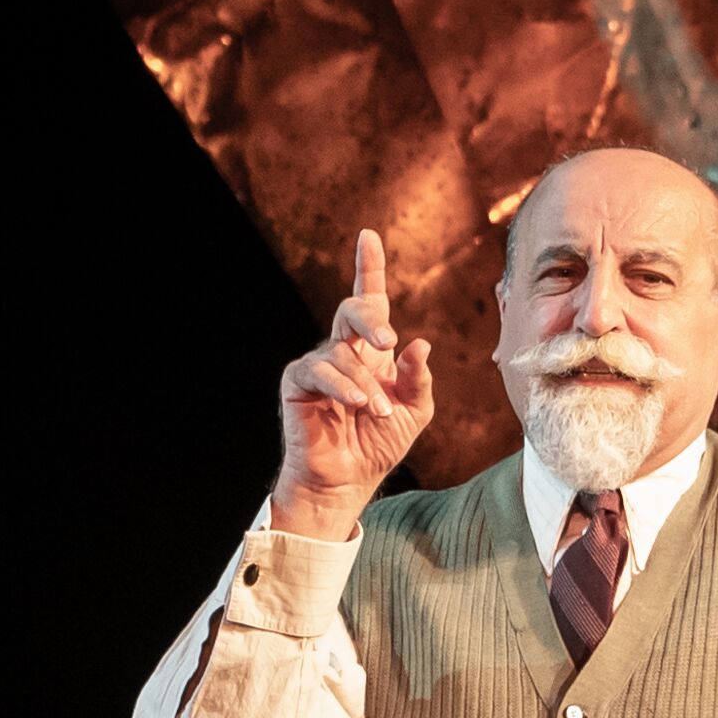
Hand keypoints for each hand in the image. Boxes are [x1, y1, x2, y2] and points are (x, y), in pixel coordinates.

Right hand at [272, 228, 435, 540]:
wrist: (347, 481)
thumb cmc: (378, 445)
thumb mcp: (414, 411)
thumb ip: (419, 377)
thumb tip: (419, 342)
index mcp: (372, 351)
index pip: (370, 300)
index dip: (369, 267)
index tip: (369, 236)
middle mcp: (344, 350)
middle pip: (354, 310)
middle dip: (372, 319)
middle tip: (388, 342)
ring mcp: (319, 364)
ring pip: (344, 353)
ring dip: (366, 386)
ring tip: (378, 414)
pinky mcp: (298, 382)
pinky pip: (320, 370)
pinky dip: (342, 387)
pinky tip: (355, 405)